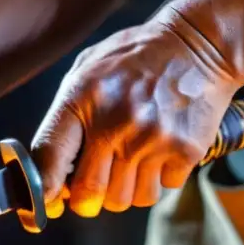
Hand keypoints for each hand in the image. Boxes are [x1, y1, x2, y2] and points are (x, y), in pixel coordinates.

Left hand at [31, 13, 240, 217]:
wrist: (199, 43)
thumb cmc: (136, 57)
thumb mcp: (87, 69)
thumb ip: (66, 115)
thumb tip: (48, 168)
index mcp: (82, 99)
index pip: (49, 158)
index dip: (44, 190)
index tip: (47, 202)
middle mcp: (115, 124)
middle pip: (88, 195)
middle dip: (87, 199)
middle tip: (94, 184)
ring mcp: (151, 140)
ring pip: (126, 200)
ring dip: (125, 190)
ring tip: (131, 160)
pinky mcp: (184, 151)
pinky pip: (161, 189)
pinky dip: (158, 179)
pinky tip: (158, 150)